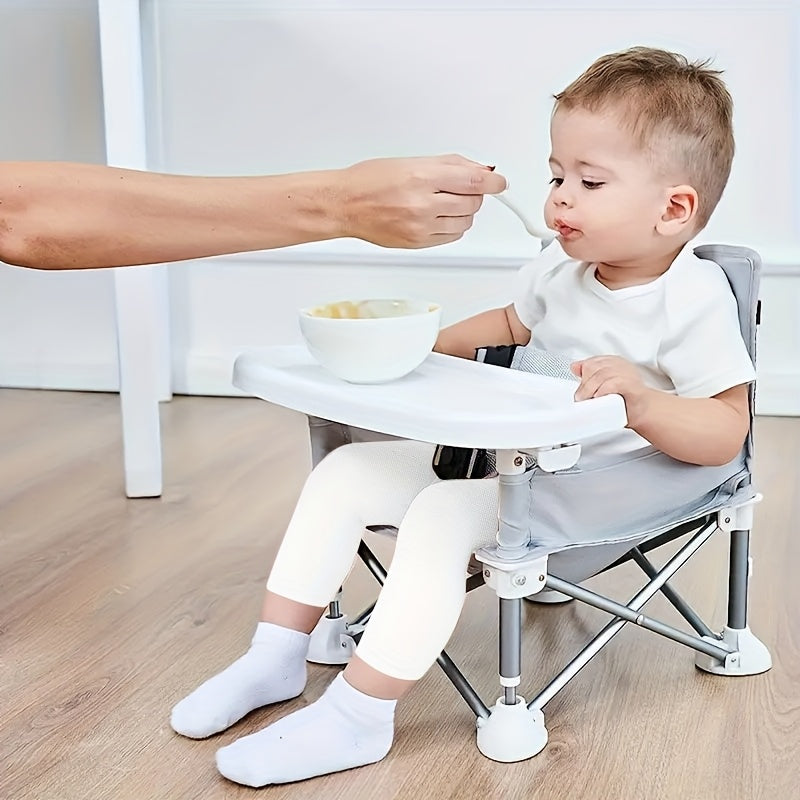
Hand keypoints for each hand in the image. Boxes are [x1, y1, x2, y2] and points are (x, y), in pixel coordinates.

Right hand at [336, 154, 506, 247]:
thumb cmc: (371, 181)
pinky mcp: (418, 243)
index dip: (493, 183)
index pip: (473, 181)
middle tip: (458, 188)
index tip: (500, 183)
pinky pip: (451, 236)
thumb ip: (450, 165)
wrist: (345, 205)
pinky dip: (451, 226)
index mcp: (421, 178)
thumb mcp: (411, 161)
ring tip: (442, 202)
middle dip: (472, 194)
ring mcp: (421, 227)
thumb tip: (480, 170)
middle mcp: (422, 204)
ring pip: (465, 222)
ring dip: (462, 212)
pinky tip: (436, 216)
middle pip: (472, 203)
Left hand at [571, 355, 650, 424]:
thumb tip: (574, 366)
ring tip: (588, 400)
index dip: (583, 376)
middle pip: (593, 367)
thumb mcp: (603, 384)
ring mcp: (627, 373)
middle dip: (584, 385)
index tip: (581, 390)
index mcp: (613, 362)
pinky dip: (603, 391)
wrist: (644, 411)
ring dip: (590, 390)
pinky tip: (599, 397)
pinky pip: (613, 383)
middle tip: (582, 398)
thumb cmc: (625, 399)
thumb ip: (590, 375)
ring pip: (601, 375)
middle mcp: (620, 365)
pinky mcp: (631, 384)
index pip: (591, 362)